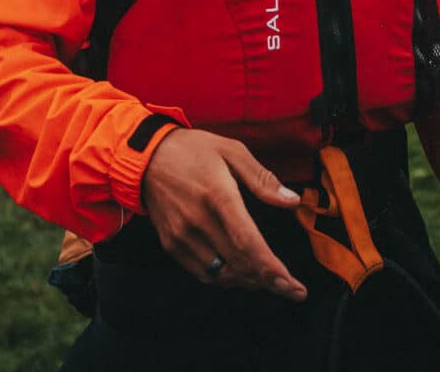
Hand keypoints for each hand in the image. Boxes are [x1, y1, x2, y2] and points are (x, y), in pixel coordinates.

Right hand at [141, 128, 306, 301]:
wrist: (146, 156)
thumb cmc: (194, 150)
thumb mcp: (232, 150)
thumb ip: (263, 179)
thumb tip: (292, 201)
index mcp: (217, 195)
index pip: (247, 242)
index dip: (271, 268)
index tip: (293, 285)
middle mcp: (198, 220)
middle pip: (238, 264)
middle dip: (269, 281)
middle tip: (291, 289)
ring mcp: (181, 236)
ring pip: (221, 274)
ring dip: (248, 281)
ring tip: (269, 280)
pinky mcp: (171, 244)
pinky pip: (202, 273)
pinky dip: (225, 278)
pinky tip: (241, 273)